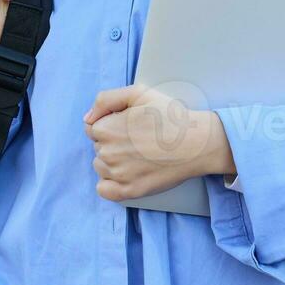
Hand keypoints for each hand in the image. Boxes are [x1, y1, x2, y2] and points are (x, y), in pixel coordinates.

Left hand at [83, 85, 234, 201]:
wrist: (197, 143)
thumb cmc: (170, 116)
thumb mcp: (138, 93)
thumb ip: (105, 100)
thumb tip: (87, 118)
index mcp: (106, 129)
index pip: (93, 129)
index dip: (111, 125)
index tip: (130, 126)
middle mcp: (108, 153)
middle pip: (98, 148)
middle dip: (113, 142)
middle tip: (140, 139)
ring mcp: (118, 174)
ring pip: (101, 167)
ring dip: (113, 162)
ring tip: (139, 155)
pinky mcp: (129, 191)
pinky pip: (104, 190)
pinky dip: (111, 183)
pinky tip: (128, 173)